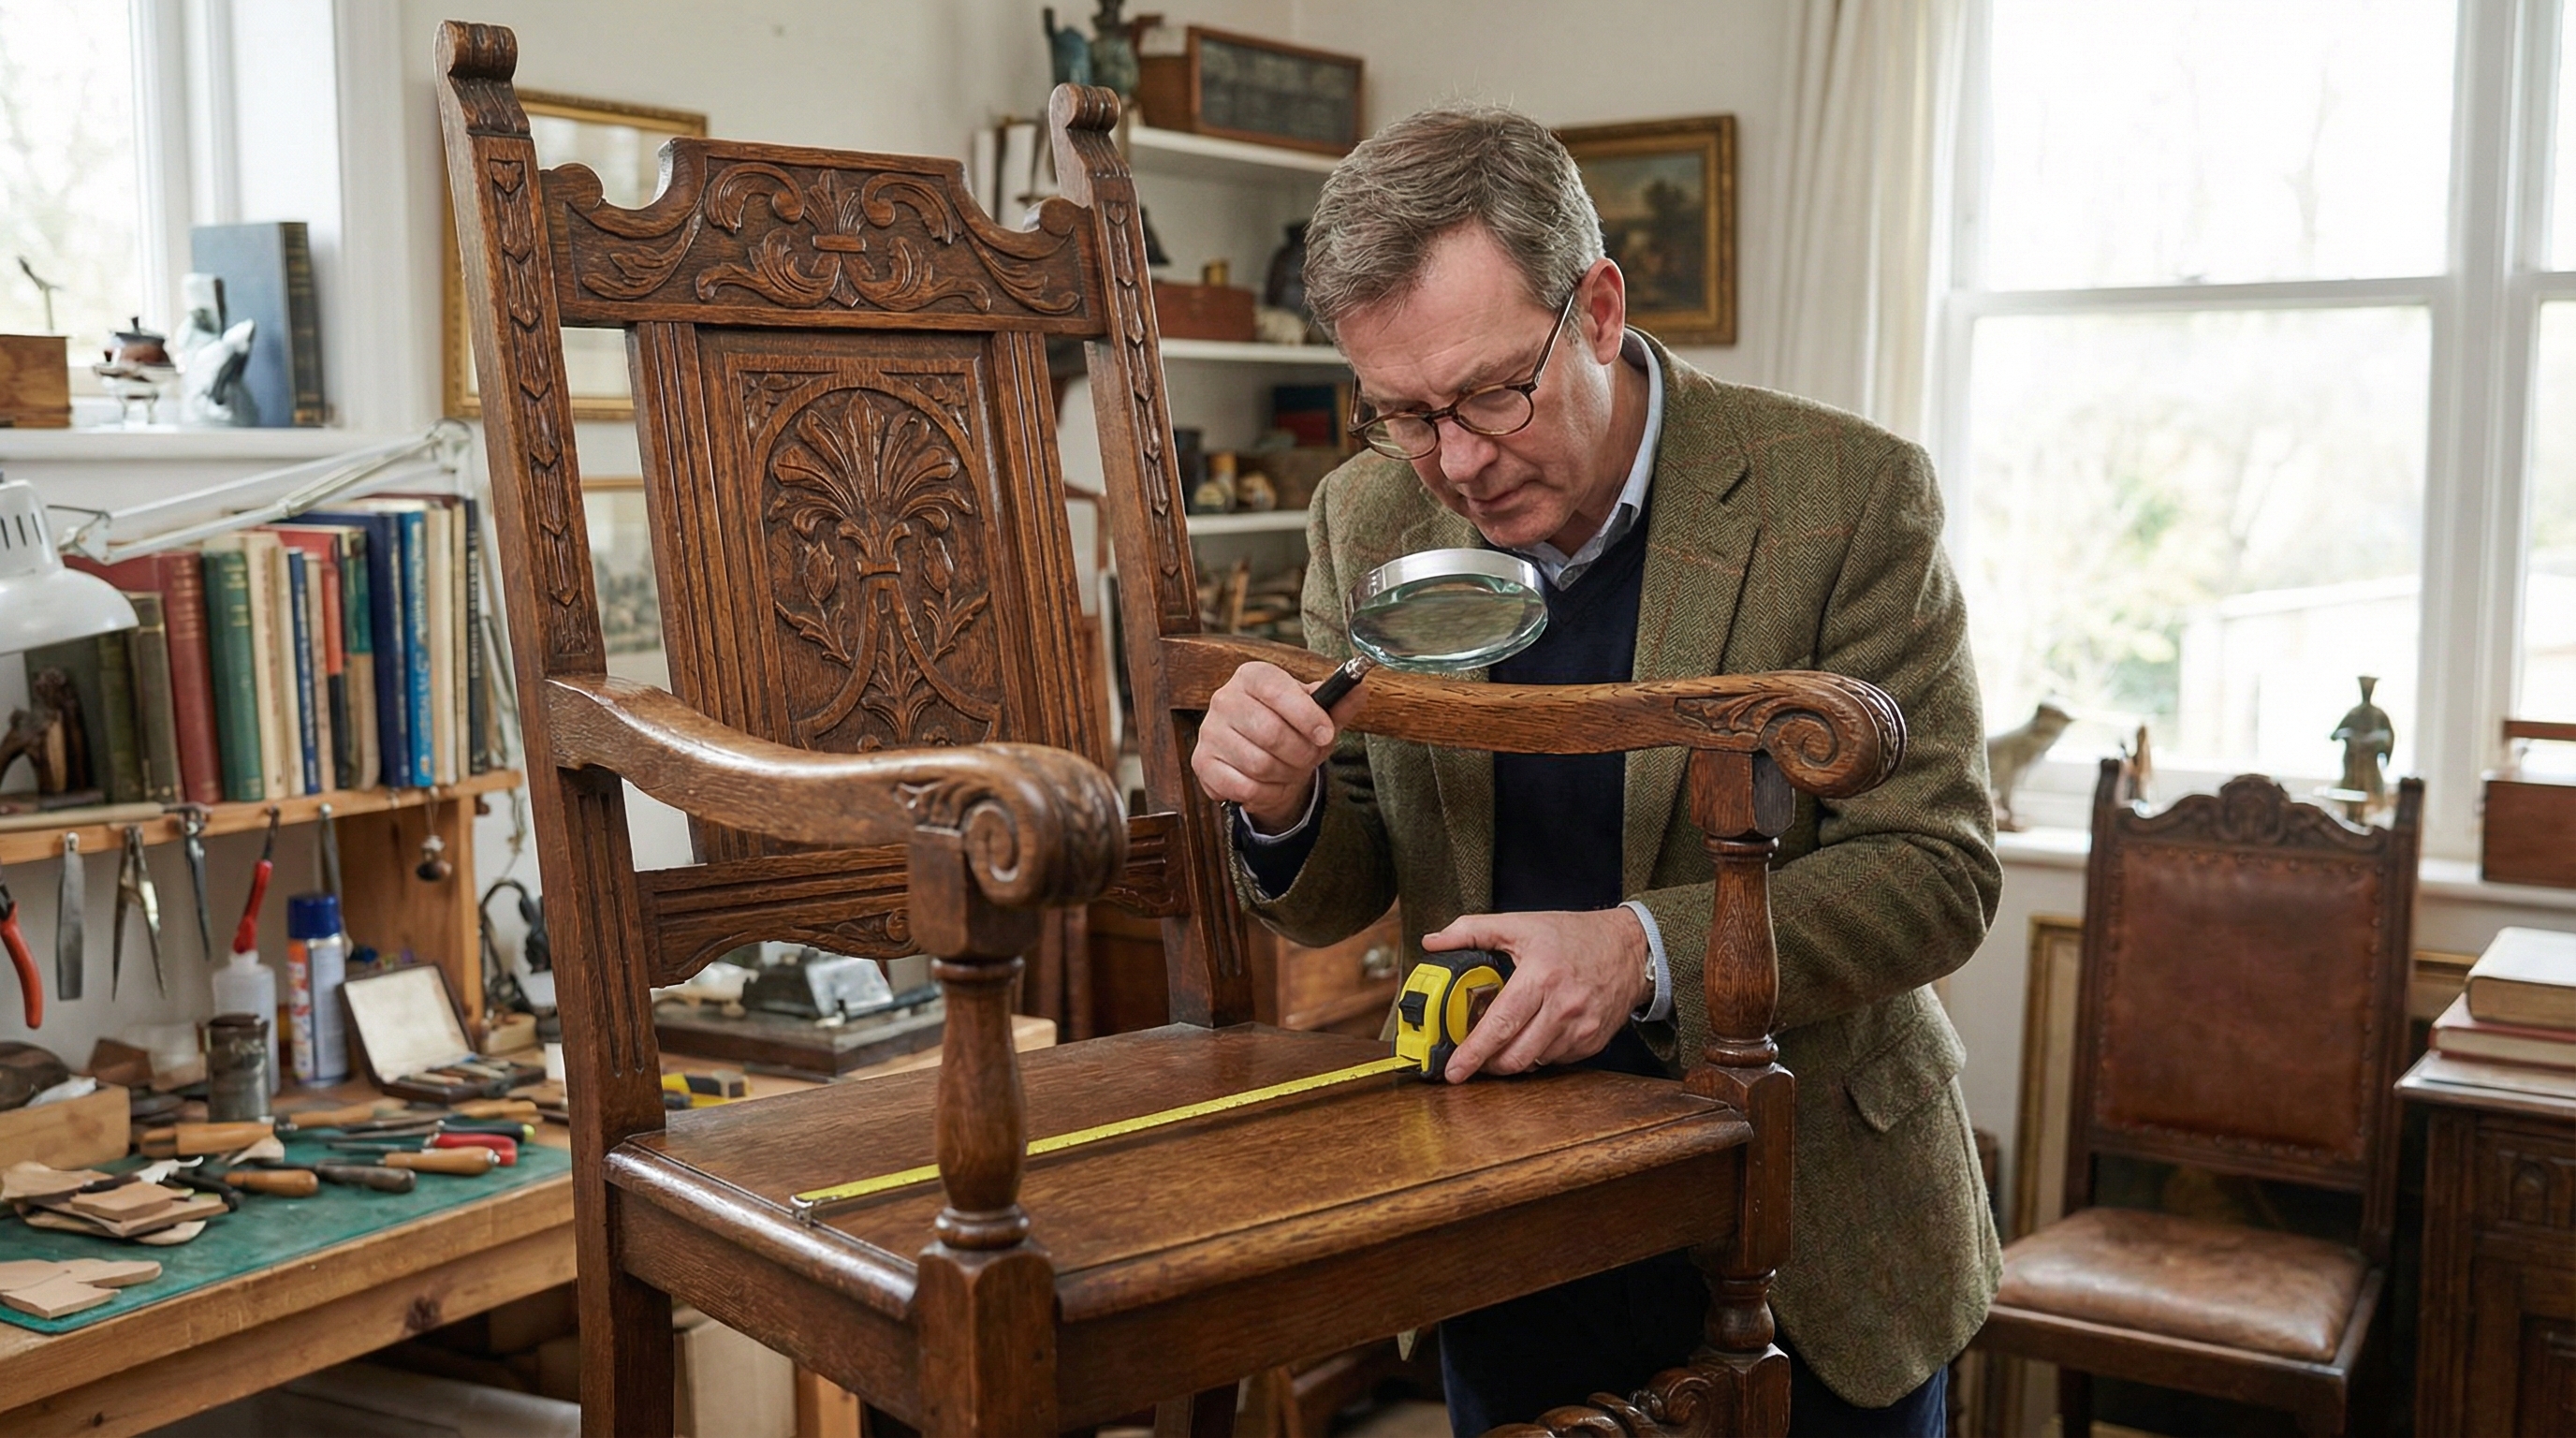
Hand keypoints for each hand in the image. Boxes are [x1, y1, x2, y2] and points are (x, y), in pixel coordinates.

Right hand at [1190, 661, 1355, 831]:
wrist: (1261, 758)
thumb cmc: (1291, 728)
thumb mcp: (1319, 714)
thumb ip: (1339, 704)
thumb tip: (1358, 690)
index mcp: (1253, 676)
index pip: (1277, 689)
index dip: (1306, 715)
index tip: (1326, 734)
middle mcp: (1224, 698)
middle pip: (1271, 733)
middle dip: (1301, 753)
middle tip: (1309, 757)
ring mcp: (1209, 731)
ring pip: (1259, 764)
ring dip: (1286, 775)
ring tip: (1290, 769)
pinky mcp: (1202, 763)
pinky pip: (1244, 787)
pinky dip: (1267, 792)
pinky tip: (1270, 783)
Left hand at [1430, 908, 1650, 1081]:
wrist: (1629, 948)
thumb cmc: (1574, 936)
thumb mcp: (1521, 924)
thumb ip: (1472, 931)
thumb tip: (1433, 942)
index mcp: (1541, 976)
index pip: (1500, 1024)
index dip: (1473, 1052)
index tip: (1453, 1069)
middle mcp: (1564, 1006)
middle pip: (1516, 1056)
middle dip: (1488, 1064)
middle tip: (1472, 1059)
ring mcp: (1581, 1028)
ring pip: (1534, 1063)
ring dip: (1512, 1059)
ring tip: (1503, 1042)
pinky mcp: (1592, 1042)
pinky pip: (1555, 1061)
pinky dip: (1537, 1054)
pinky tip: (1534, 1034)